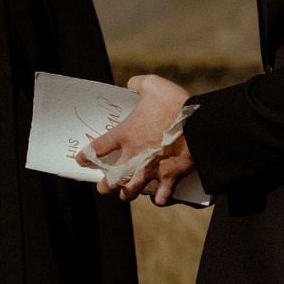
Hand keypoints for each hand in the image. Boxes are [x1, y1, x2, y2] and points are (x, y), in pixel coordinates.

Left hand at [85, 74, 195, 205]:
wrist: (201, 125)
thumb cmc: (175, 104)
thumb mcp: (154, 85)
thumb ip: (139, 83)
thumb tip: (131, 84)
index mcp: (126, 134)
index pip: (98, 148)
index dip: (87, 156)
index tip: (81, 160)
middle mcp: (135, 157)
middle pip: (111, 180)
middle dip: (105, 187)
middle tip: (104, 187)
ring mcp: (152, 170)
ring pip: (132, 192)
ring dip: (127, 194)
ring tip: (126, 194)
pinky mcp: (171, 178)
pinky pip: (162, 197)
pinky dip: (159, 199)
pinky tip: (158, 198)